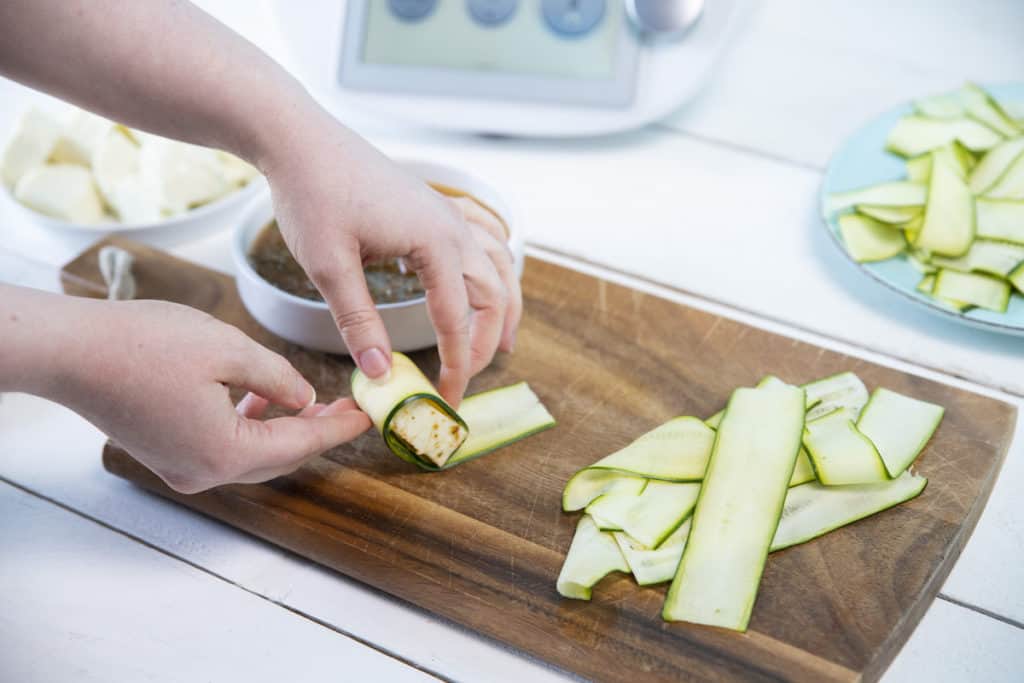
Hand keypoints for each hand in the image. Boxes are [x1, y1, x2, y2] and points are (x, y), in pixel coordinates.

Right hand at [45, 297, 370, 492]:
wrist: (70, 351)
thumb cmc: (144, 344)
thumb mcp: (229, 349)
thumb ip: (277, 377)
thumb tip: (303, 398)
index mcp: (223, 453)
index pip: (301, 446)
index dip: (338, 429)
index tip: (368, 415)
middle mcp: (202, 473)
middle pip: (278, 459)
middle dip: (316, 432)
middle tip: (348, 408)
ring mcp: (179, 468)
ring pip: (251, 455)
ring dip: (283, 430)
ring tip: (312, 402)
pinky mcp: (164, 453)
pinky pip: (223, 449)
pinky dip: (250, 428)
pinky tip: (259, 400)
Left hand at [262, 117, 520, 404]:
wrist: (301, 139)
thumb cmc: (312, 195)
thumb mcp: (328, 266)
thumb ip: (358, 321)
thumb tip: (381, 373)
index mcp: (434, 243)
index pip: (456, 319)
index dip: (456, 364)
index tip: (448, 398)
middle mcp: (452, 226)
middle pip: (492, 293)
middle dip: (485, 341)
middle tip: (466, 379)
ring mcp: (447, 212)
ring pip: (497, 265)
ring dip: (503, 306)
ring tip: (502, 342)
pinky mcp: (433, 206)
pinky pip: (483, 241)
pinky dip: (493, 270)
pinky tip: (482, 284)